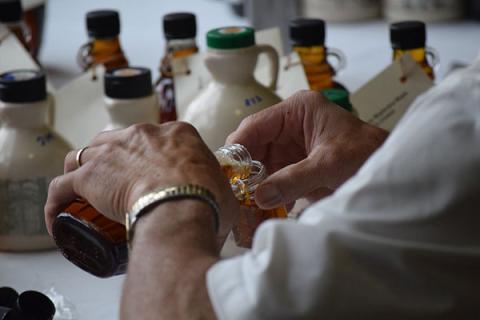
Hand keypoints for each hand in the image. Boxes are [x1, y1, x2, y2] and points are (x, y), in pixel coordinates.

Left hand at [44, 122, 238, 241]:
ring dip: (83, 171)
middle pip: (117, 142)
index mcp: (177, 134)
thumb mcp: (223, 191)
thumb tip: (219, 209)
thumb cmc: (206, 200)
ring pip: (85, 154)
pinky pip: (61, 186)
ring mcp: (113, 151)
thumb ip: (217, 192)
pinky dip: (57, 201)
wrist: (183, 205)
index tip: (153, 176)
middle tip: (118, 185)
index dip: (152, 158)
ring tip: (83, 193)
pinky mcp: (90, 176)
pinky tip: (57, 216)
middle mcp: (142, 134)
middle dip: (114, 160)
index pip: (157, 140)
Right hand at [227, 90, 387, 208]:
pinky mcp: (294, 164)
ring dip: (252, 182)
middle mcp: (289, 125)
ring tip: (243, 203)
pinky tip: (259, 206)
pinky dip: (264, 190)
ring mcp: (290, 145)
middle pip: (253, 145)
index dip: (238, 147)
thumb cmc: (366, 154)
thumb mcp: (330, 165)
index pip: (256, 125)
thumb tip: (259, 197)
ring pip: (259, 162)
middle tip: (233, 192)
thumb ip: (294, 180)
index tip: (226, 171)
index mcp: (297, 110)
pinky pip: (271, 176)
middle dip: (243, 168)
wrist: (388, 169)